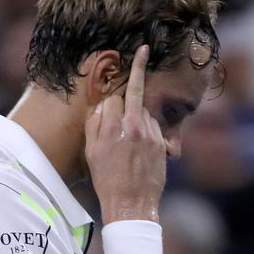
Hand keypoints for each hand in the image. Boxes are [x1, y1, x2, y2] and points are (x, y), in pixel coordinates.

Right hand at [85, 45, 165, 223]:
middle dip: (138, 70)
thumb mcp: (91, 152)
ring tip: (129, 141)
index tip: (127, 68)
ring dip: (138, 117)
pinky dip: (147, 130)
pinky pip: (154, 128)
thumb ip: (95, 124)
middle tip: (144, 49)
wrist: (131, 204)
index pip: (114, 96)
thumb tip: (103, 104)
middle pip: (134, 93)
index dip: (112, 96)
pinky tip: (140, 147)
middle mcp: (133, 127)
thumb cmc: (106, 180)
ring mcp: (150, 135)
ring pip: (144, 113)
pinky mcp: (162, 144)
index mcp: (111, 128)